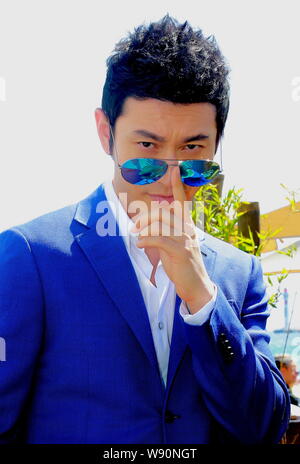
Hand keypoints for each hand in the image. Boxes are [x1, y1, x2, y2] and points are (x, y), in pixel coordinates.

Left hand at [131, 166, 214, 312]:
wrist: (195, 284)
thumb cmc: (181, 264)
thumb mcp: (173, 244)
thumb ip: (163, 232)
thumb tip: (145, 225)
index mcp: (187, 224)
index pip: (182, 201)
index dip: (178, 186)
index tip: (175, 170)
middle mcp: (188, 228)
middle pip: (162, 211)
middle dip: (144, 217)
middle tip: (134, 227)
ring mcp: (185, 238)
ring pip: (159, 224)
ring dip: (143, 230)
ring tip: (137, 237)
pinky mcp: (181, 250)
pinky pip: (159, 239)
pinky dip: (146, 240)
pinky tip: (140, 245)